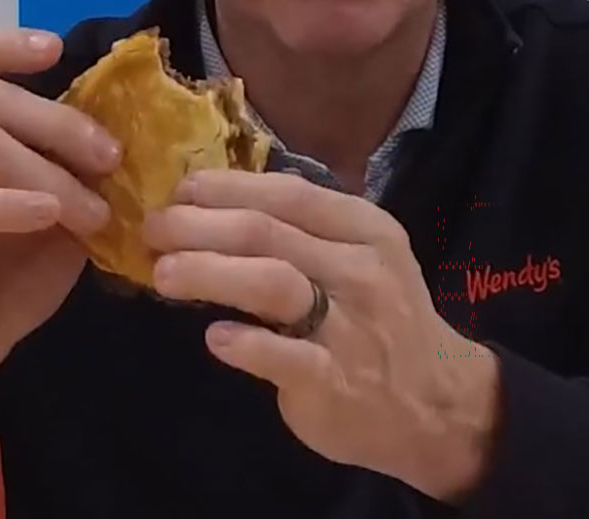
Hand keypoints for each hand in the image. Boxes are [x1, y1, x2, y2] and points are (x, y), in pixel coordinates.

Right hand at [0, 30, 119, 422]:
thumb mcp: (54, 232)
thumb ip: (75, 184)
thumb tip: (123, 150)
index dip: (1, 46)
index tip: (54, 48)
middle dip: (60, 120)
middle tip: (112, 155)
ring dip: (49, 170)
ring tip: (94, 213)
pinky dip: (7, 203)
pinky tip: (48, 215)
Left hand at [143, 169, 502, 502]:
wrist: (436, 402)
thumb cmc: (382, 315)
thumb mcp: (362, 254)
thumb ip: (305, 228)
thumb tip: (220, 201)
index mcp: (363, 228)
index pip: (289, 193)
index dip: (228, 187)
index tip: (181, 189)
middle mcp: (359, 268)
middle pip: (268, 233)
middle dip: (200, 225)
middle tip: (153, 228)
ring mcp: (350, 325)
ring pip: (273, 283)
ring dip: (211, 272)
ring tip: (163, 273)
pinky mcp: (335, 380)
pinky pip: (286, 356)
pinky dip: (247, 344)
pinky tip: (214, 337)